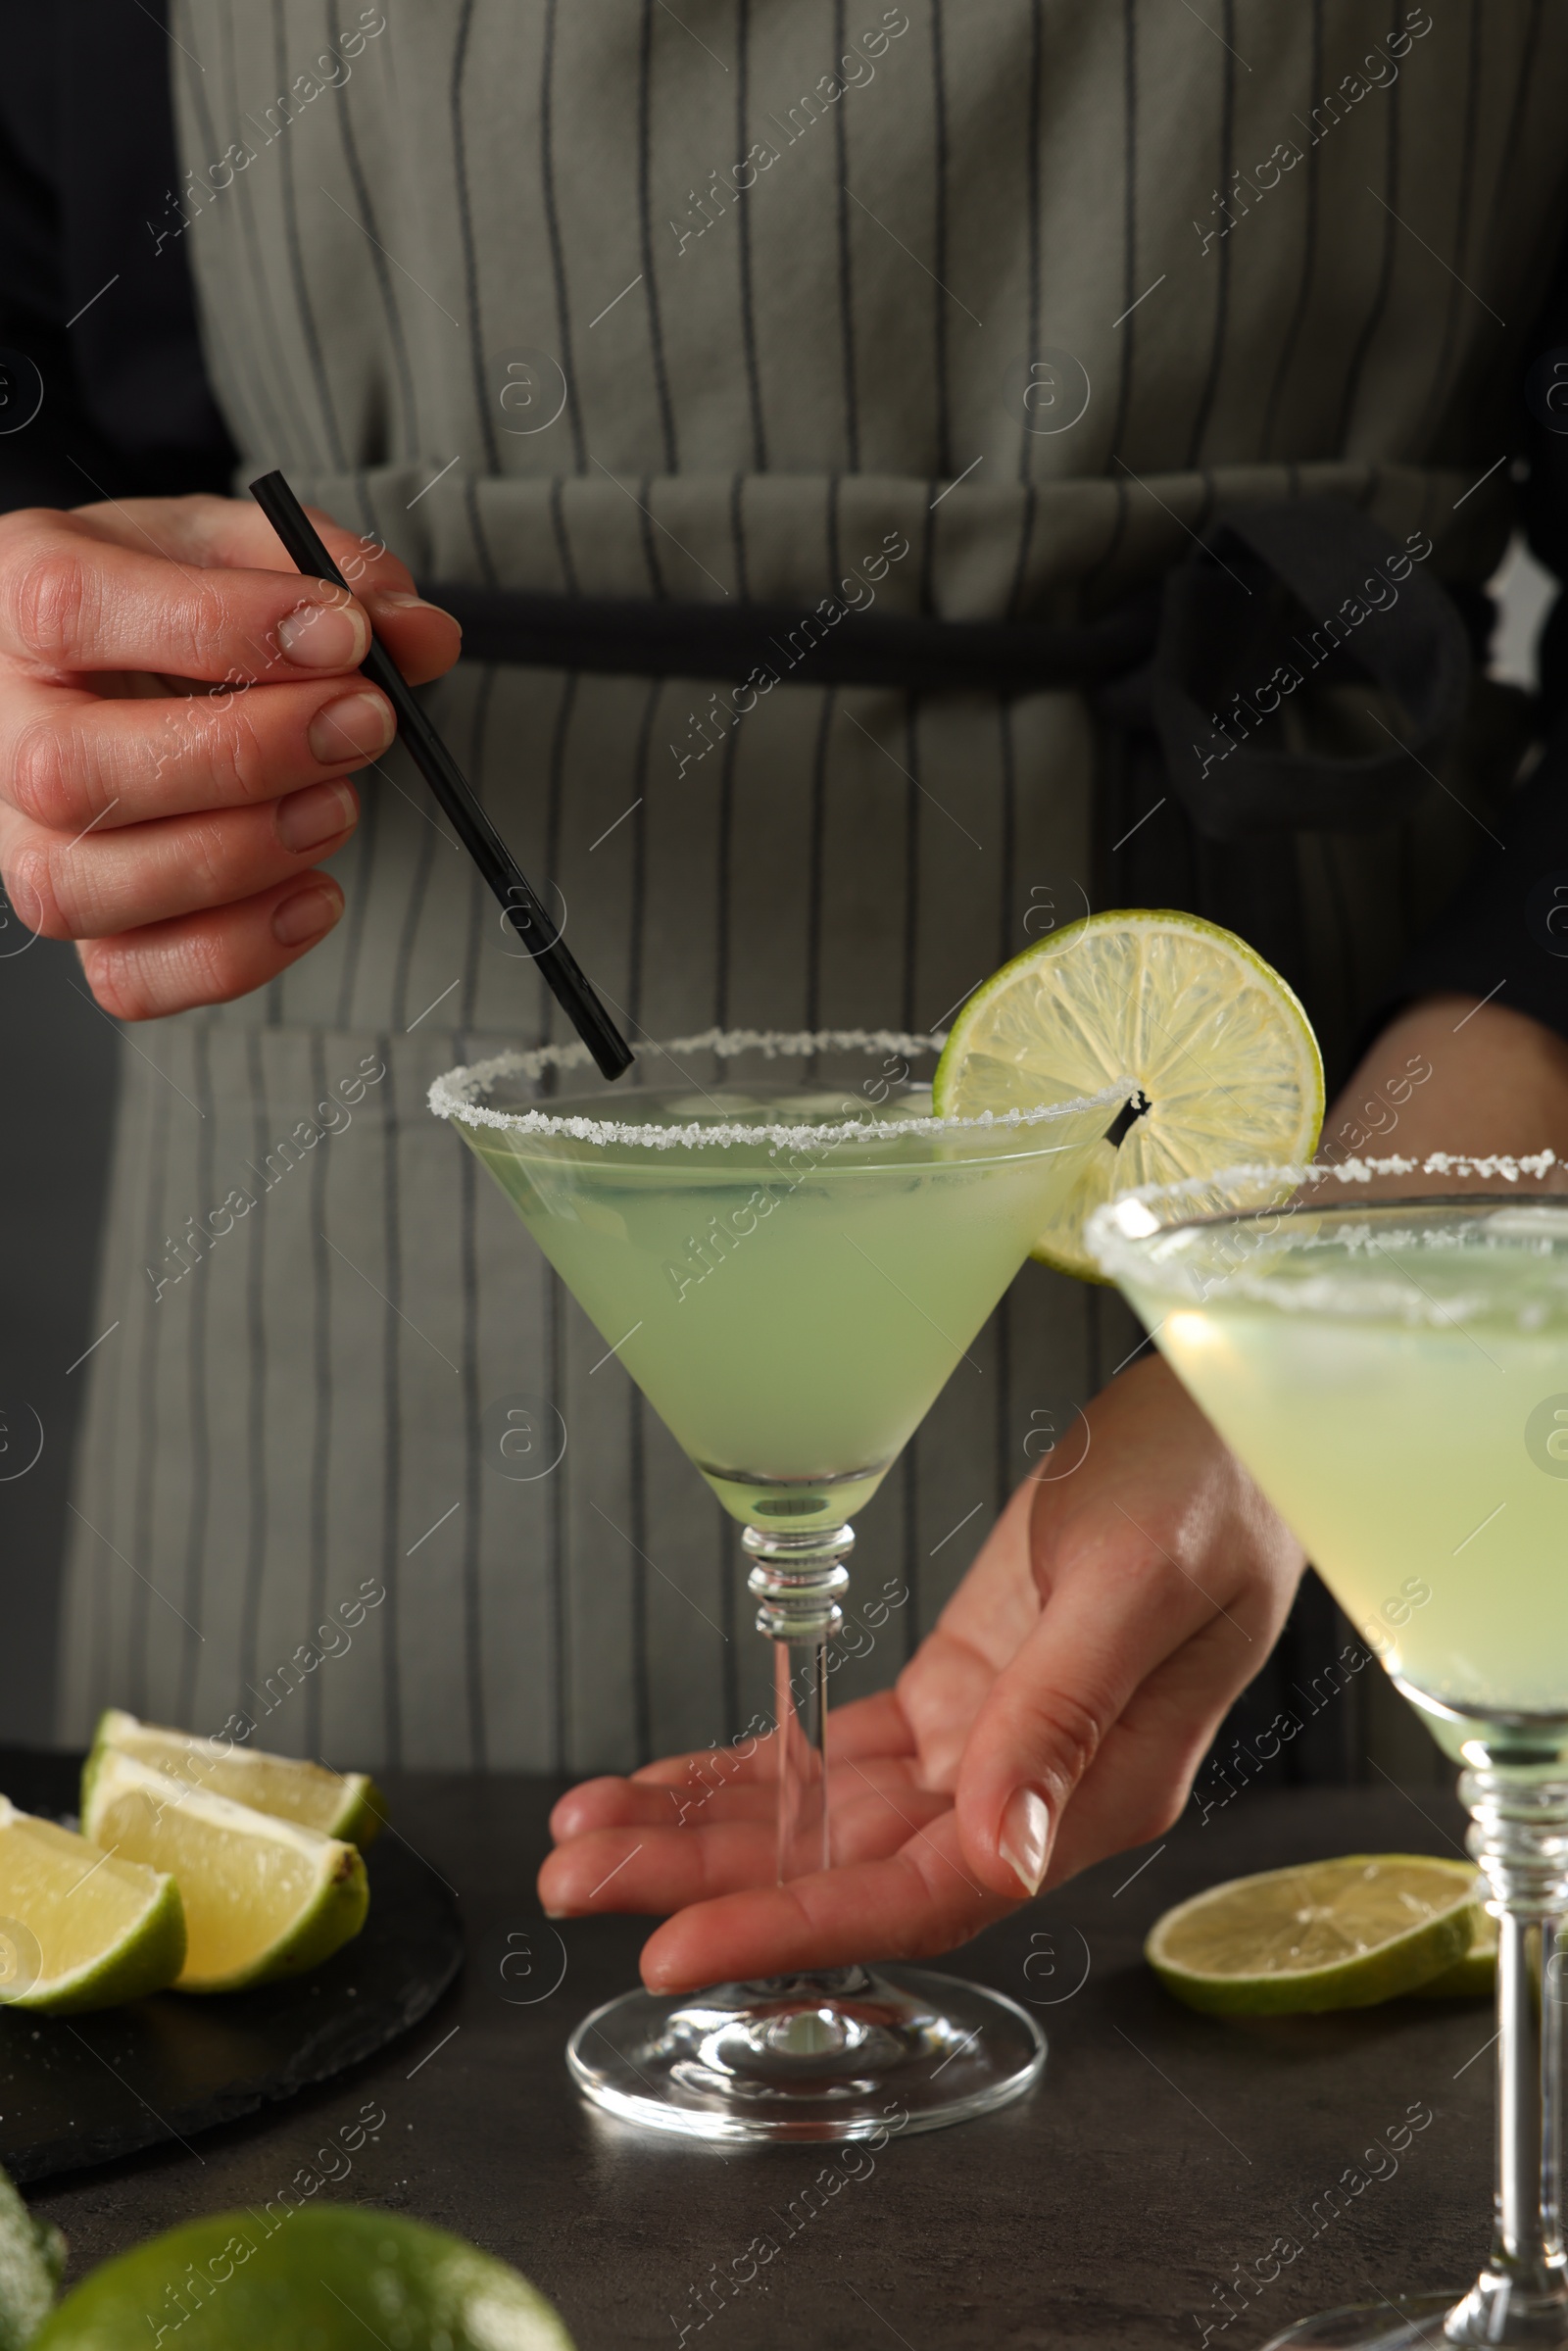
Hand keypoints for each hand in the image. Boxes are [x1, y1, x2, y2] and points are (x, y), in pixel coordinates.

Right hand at [0, 495, 459, 1015]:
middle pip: (72, 773)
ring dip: (241, 858)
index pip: (73, 610)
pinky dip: (235, 953)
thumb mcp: (243, 547)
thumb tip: (419, 636)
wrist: (128, 661)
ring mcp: (25, 836)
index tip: (344, 636)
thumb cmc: (171, 603)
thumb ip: (329, 572)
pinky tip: (314, 895)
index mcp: (22, 591)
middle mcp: (2, 726)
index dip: (223, 627)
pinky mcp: (82, 919)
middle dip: (244, 757)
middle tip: (360, 724)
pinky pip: (129, 978)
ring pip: (87, 888)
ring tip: (336, 804)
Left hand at [539, 1353, 1304, 1993]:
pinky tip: (668, 1779)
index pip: (925, 1894)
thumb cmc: (1211, 1480)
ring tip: (585, 1834)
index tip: (674, 1943)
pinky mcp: (961, 1688)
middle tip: (576, 1882)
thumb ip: (1066, 1716)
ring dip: (707, 1828)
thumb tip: (999, 1852)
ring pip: (830, 1816)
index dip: (794, 1925)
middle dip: (709, 1878)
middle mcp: (1035, 1790)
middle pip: (852, 1868)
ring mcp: (992, 1742)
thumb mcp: (1139, 1580)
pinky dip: (753, 1766)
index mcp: (1097, 1791)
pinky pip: (841, 1752)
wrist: (1229, 1408)